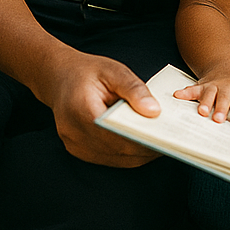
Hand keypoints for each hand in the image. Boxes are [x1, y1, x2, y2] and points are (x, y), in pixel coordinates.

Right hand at [39, 49, 162, 166]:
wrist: (59, 77)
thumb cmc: (88, 71)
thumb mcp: (114, 70)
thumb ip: (134, 90)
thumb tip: (154, 111)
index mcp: (81, 110)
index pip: (116, 134)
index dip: (142, 139)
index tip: (166, 136)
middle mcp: (73, 133)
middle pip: (116, 150)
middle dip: (145, 147)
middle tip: (170, 140)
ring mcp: (74, 144)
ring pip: (113, 158)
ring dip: (138, 153)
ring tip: (161, 142)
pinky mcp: (77, 149)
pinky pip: (107, 157)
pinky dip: (126, 153)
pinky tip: (142, 142)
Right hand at [174, 67, 229, 129]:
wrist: (228, 63)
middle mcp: (228, 87)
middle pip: (225, 98)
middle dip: (221, 108)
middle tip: (218, 119)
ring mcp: (214, 85)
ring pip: (209, 93)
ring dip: (205, 102)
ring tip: (201, 112)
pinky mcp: (202, 85)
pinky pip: (193, 88)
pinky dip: (186, 92)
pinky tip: (178, 95)